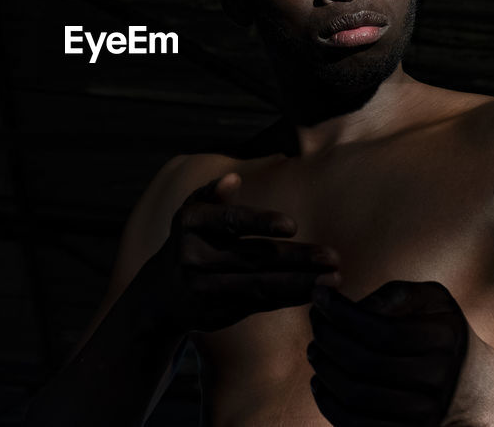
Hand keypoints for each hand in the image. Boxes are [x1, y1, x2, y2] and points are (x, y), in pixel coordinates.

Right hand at [148, 173, 340, 333]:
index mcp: (190, 222)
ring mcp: (204, 289)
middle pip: (253, 258)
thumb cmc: (189, 241)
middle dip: (297, 258)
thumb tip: (231, 179)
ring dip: (300, 283)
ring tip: (333, 279)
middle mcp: (193, 257)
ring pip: (259, 286)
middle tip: (332, 257)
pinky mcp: (218, 313)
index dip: (260, 222)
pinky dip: (289, 298)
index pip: (229, 221)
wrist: (160, 294)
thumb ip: (213, 196)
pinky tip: (315, 292)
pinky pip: (259, 304)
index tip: (292, 226)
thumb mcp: (192, 214)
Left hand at [308, 280, 468, 426]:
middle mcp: (437, 380)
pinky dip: (328, 404)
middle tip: (314, 323)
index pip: (381, 330)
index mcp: (443, 340)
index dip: (341, 313)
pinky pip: (355, 426)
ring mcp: (423, 415)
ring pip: (356, 396)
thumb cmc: (442, 335)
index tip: (318, 297)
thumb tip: (349, 307)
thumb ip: (395, 295)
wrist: (476, 391)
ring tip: (314, 349)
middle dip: (327, 339)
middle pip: (364, 364)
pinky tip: (319, 381)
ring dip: (323, 369)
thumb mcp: (434, 302)